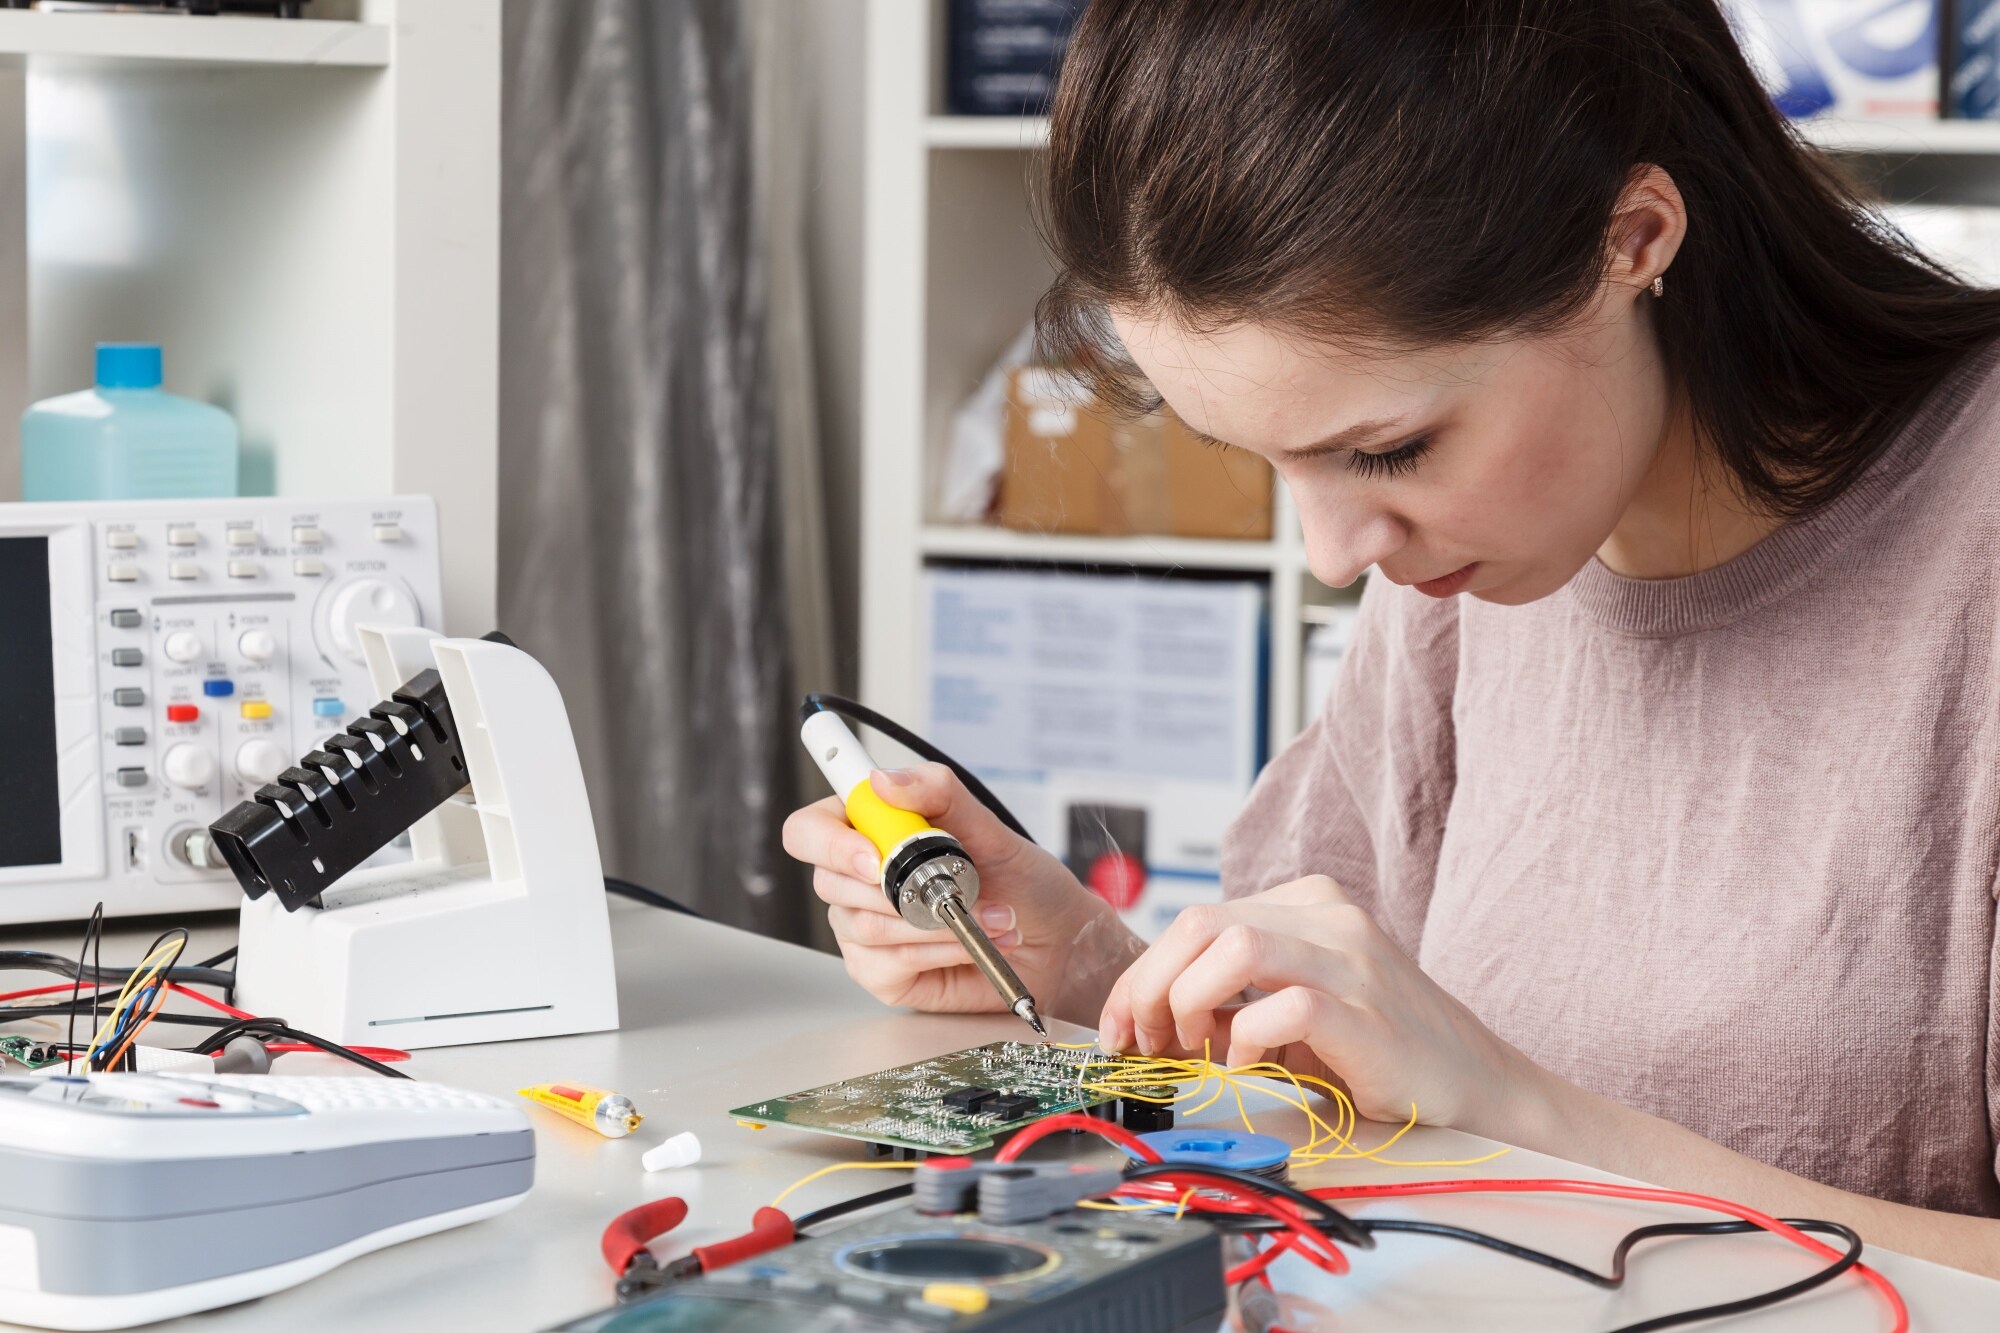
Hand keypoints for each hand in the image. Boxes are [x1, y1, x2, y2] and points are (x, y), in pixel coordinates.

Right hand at [781, 764, 1138, 1020]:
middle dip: (901, 888)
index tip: (876, 856)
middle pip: (828, 882)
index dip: (830, 843)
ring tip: (984, 914)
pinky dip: (936, 951)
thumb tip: (883, 779)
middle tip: (960, 884)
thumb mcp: (990, 826)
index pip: (809, 830)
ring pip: (864, 926)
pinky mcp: (881, 972)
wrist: (1055, 939)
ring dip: (933, 921)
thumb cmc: (1022, 880)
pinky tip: (967, 944)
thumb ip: (939, 792)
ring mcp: (863, 928)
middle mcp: (856, 879)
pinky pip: (887, 964)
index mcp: (869, 830)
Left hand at [1097, 875, 1539, 1133]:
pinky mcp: (1366, 1010)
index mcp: (1305, 904)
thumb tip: (1150, 1016)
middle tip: (1145, 1043)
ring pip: (1233, 947)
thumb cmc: (1377, 1050)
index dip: (1140, 975)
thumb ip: (1232, 994)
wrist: (1477, 1086)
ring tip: (1198, 1050)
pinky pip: (1283, 1006)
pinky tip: (1253, 1068)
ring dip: (1191, 1004)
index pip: (1195, 920)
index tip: (1120, 1027)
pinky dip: (1247, 1040)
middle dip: (1149, 987)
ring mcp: (1349, 959)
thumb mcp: (1292, 1007)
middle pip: (1200, 924)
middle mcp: (1325, 917)